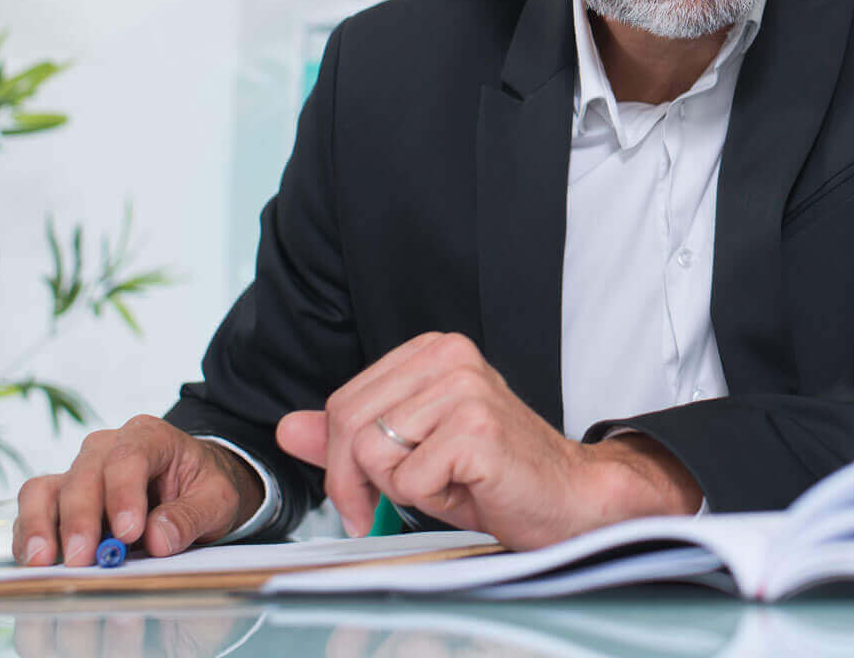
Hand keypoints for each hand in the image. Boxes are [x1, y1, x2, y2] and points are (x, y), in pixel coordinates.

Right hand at [13, 415, 261, 565]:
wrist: (191, 488)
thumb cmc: (203, 488)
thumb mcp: (217, 500)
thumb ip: (191, 516)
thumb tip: (157, 539)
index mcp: (150, 437)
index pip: (129, 457)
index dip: (124, 495)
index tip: (129, 533)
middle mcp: (106, 448)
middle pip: (83, 475)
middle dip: (81, 519)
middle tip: (83, 559)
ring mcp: (78, 472)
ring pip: (45, 489)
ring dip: (41, 526)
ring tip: (44, 562)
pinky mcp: (58, 499)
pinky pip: (33, 511)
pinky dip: (29, 536)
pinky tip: (36, 562)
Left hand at [276, 331, 701, 549]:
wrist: (566, 498)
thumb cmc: (492, 475)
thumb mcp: (410, 451)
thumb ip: (350, 437)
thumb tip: (286, 428)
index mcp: (432, 350)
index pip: (342, 402)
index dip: (340, 461)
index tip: (365, 495)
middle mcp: (449, 355)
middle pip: (348, 423)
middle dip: (359, 480)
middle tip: (400, 502)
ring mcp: (465, 386)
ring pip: (373, 452)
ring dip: (405, 488)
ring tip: (451, 483)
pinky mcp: (477, 426)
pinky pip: (409, 479)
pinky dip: (432, 501)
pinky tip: (470, 489)